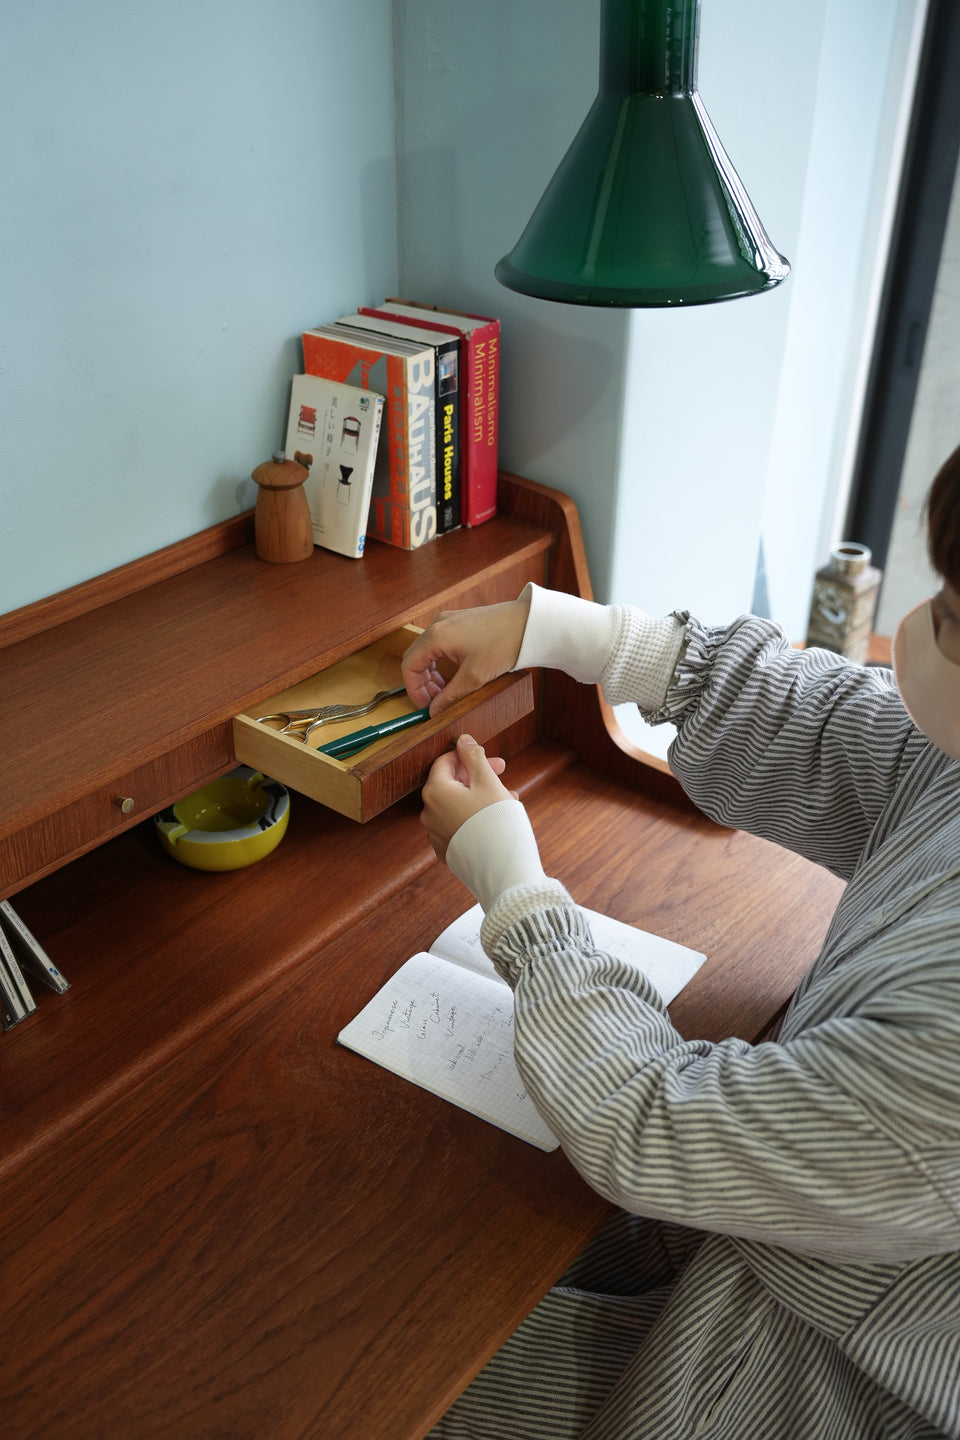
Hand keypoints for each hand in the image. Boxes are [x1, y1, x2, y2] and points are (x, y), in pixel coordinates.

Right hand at [401, 593, 530, 716]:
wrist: (530, 622)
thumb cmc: (505, 643)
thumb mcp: (475, 677)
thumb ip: (450, 696)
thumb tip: (435, 711)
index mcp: (436, 636)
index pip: (409, 666)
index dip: (413, 690)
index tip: (425, 706)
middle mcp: (438, 625)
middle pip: (416, 657)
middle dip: (422, 683)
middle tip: (436, 702)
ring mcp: (449, 621)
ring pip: (428, 652)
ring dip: (433, 674)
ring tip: (447, 691)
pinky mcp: (460, 622)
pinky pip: (441, 644)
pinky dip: (442, 662)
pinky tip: (455, 675)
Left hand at [420, 734, 516, 863]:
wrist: (501, 870)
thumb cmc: (496, 823)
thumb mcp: (487, 781)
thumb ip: (473, 757)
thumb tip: (462, 740)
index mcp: (435, 792)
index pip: (445, 762)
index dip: (468, 756)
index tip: (489, 758)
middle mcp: (429, 813)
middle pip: (450, 784)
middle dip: (476, 776)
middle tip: (502, 774)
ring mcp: (436, 835)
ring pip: (457, 806)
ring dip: (480, 797)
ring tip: (508, 799)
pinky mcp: (447, 851)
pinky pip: (459, 826)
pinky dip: (474, 817)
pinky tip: (497, 819)